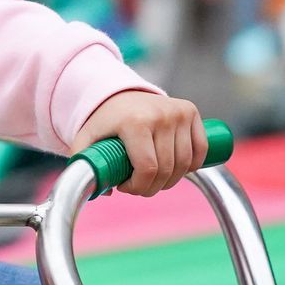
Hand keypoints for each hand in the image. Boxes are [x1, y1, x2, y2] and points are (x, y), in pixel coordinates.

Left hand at [70, 90, 205, 196]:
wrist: (118, 92)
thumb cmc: (104, 120)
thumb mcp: (86, 138)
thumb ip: (84, 163)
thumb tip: (102, 192)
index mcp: (135, 122)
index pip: (147, 169)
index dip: (138, 187)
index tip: (125, 187)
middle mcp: (160, 115)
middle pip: (166, 170)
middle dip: (152, 187)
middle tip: (138, 185)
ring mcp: (178, 112)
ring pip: (184, 164)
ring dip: (171, 180)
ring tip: (153, 178)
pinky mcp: (190, 111)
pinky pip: (200, 150)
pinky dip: (191, 166)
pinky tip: (175, 168)